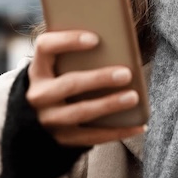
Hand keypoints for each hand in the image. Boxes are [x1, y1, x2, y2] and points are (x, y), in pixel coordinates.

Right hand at [27, 30, 145, 146]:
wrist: (39, 120)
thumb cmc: (61, 81)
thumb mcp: (59, 67)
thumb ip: (78, 56)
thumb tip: (118, 43)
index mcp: (38, 69)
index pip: (46, 47)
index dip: (68, 41)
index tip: (95, 38)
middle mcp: (39, 94)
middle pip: (69, 84)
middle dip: (99, 78)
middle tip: (126, 73)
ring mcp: (49, 119)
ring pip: (81, 112)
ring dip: (110, 105)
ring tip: (133, 97)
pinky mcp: (62, 139)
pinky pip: (93, 136)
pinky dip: (118, 131)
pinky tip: (139, 125)